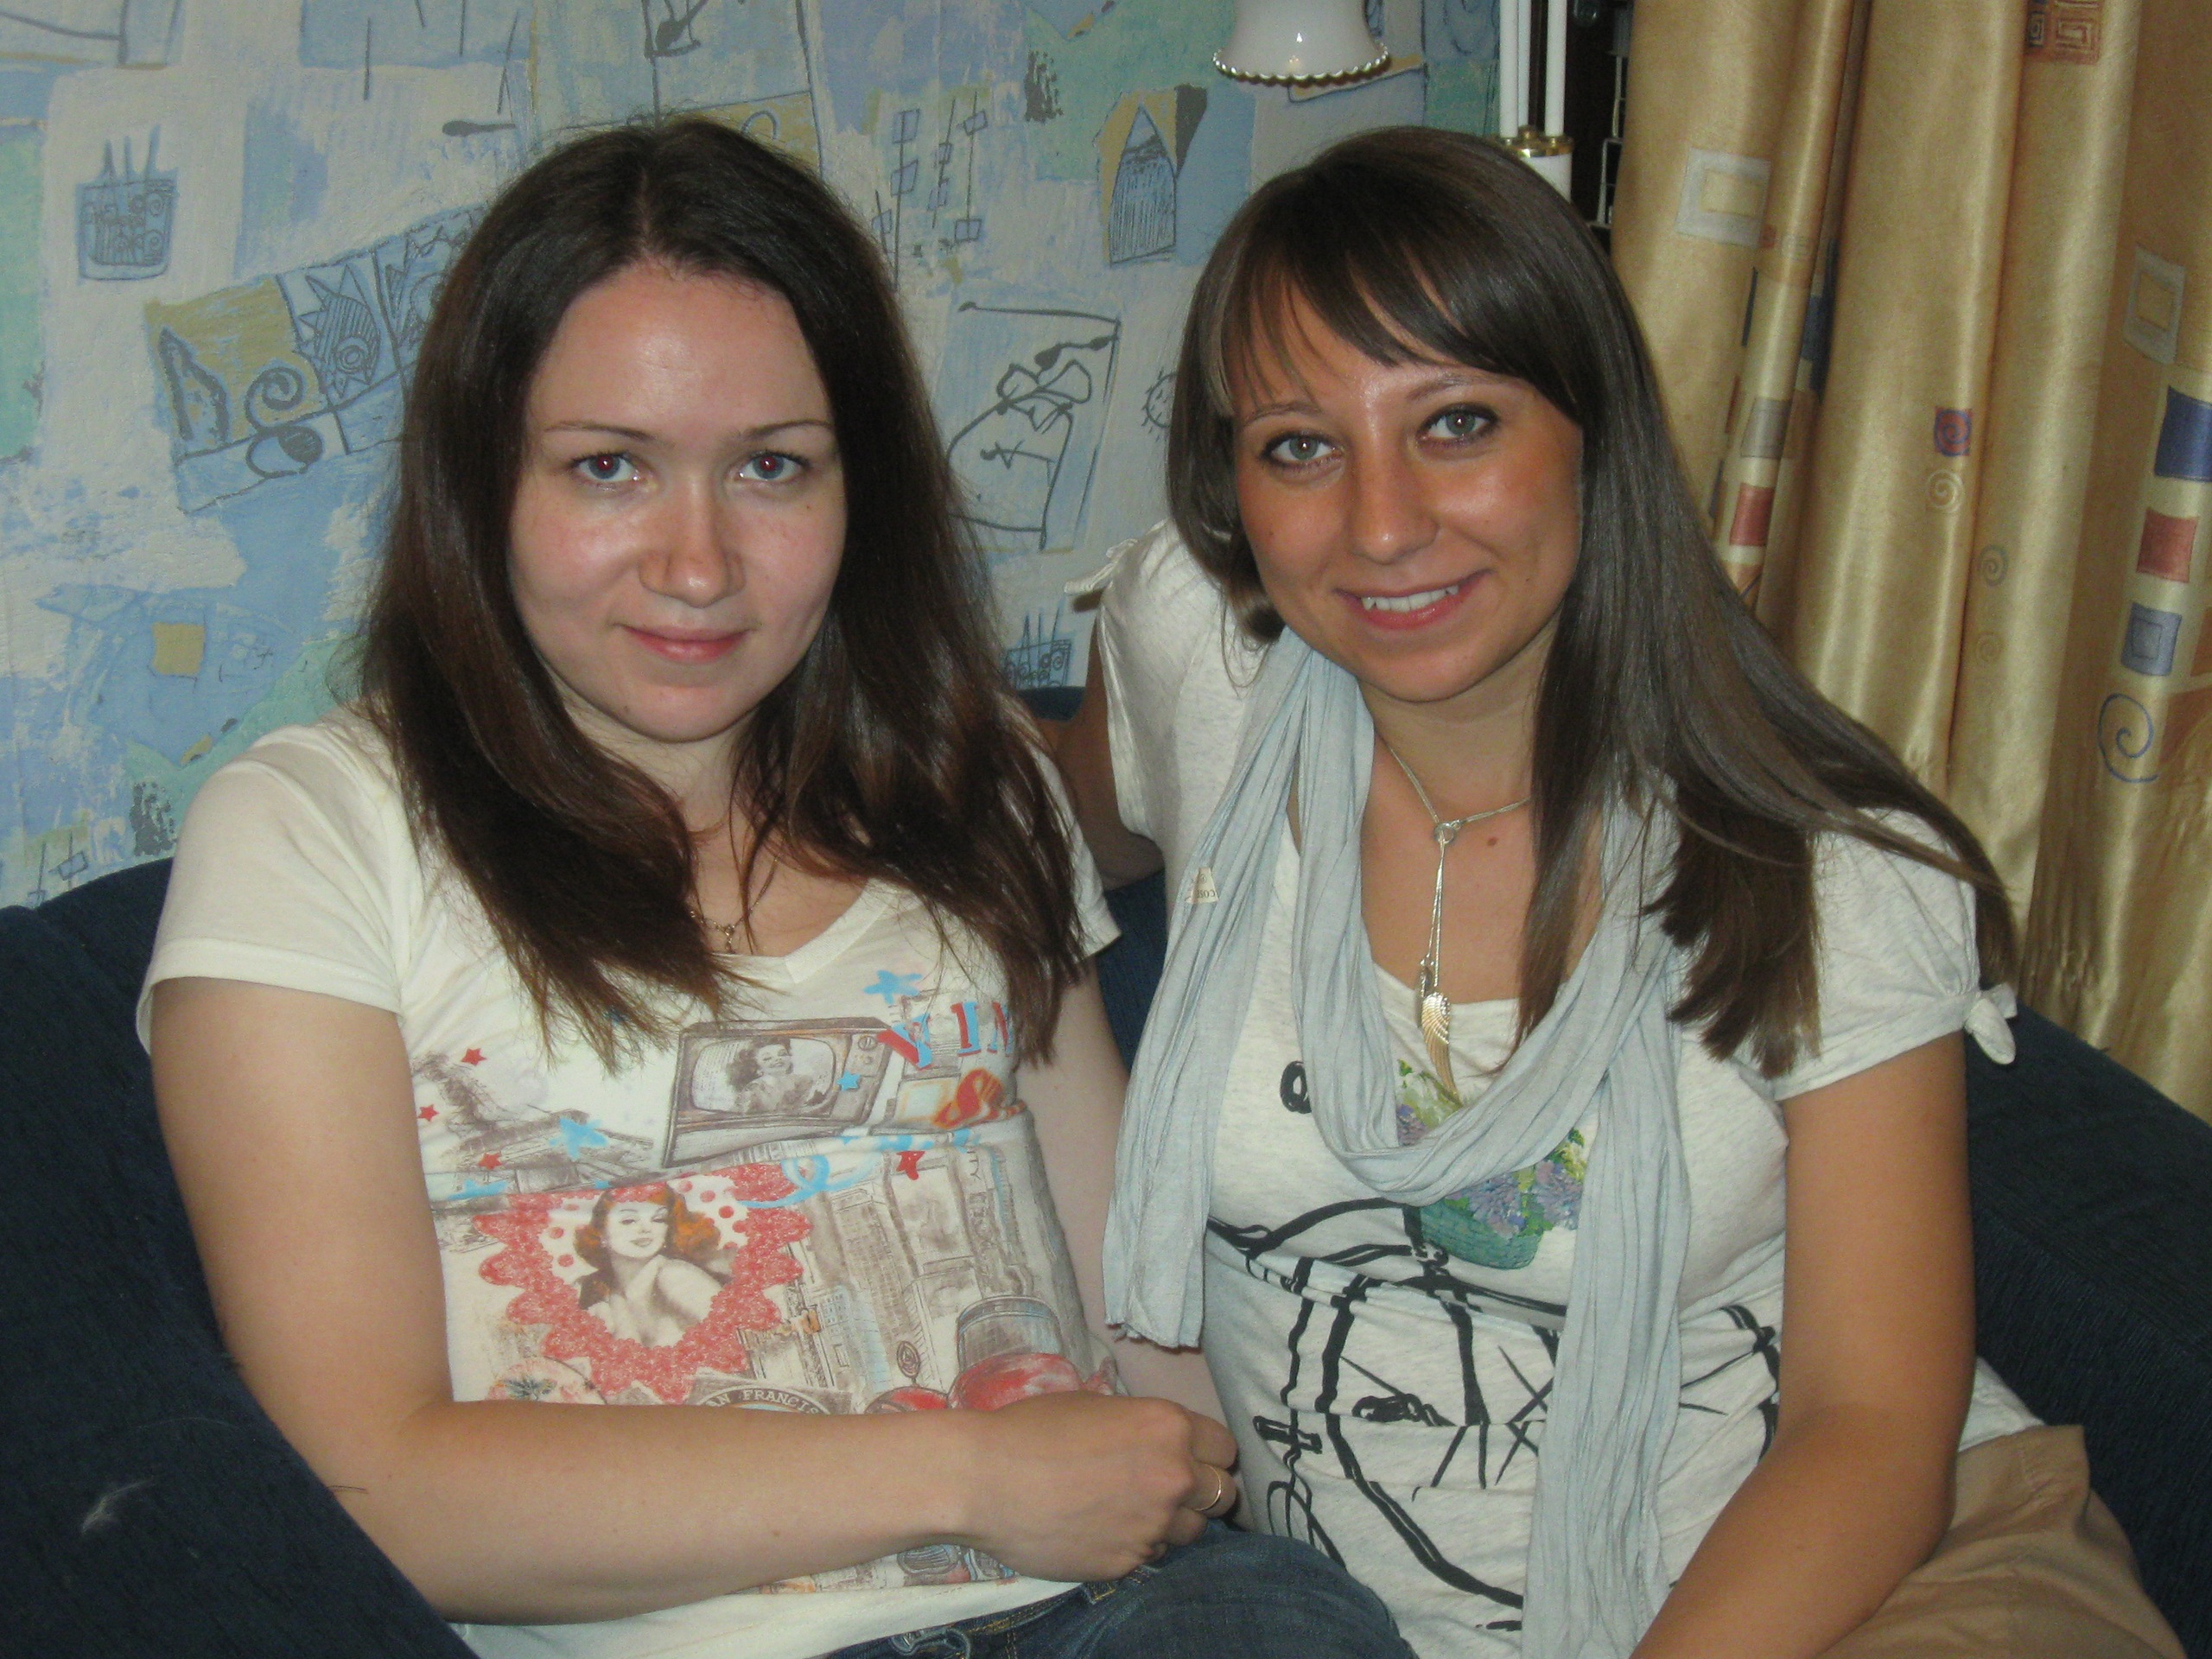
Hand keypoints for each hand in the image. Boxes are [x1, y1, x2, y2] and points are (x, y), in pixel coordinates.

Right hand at [949, 1392, 1239, 1581]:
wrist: (985, 1478)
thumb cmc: (1032, 1429)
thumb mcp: (1098, 1407)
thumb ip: (1143, 1428)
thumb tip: (1159, 1444)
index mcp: (1168, 1427)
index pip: (1225, 1447)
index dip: (1208, 1453)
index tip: (1191, 1458)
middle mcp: (1173, 1476)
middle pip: (1223, 1493)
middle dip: (1201, 1491)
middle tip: (1167, 1489)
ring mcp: (1153, 1525)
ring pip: (1193, 1531)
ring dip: (1172, 1523)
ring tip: (1131, 1512)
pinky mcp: (1127, 1563)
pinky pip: (1150, 1556)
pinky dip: (1135, 1545)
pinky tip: (1102, 1530)